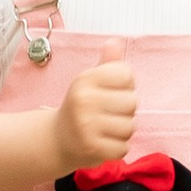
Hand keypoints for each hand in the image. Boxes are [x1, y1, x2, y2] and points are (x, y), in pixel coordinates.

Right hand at [52, 58, 137, 172]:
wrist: (58, 139)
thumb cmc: (80, 108)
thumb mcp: (90, 82)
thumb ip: (107, 64)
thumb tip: (115, 42)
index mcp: (85, 80)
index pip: (127, 75)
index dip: (125, 86)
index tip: (112, 93)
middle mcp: (84, 100)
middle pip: (132, 102)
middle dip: (125, 111)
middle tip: (107, 115)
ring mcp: (87, 126)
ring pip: (130, 127)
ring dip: (122, 131)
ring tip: (105, 129)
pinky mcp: (92, 148)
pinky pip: (123, 148)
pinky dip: (117, 148)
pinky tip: (103, 143)